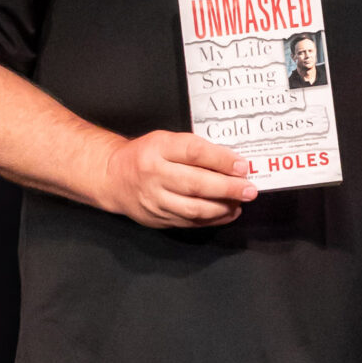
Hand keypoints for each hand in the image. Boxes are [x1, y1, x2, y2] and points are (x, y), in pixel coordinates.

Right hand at [99, 131, 257, 228]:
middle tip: (249, 190)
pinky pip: (189, 222)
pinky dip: (212, 219)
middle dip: (227, 188)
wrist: (112, 177)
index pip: (194, 152)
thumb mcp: (165, 141)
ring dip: (222, 207)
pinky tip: (227, 213)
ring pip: (194, 208)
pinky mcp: (157, 218)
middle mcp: (154, 174)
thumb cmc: (145, 156)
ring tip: (240, 202)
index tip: (242, 166)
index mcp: (157, 148)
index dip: (221, 160)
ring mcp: (154, 200)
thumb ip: (194, 150)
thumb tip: (231, 163)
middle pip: (196, 184)